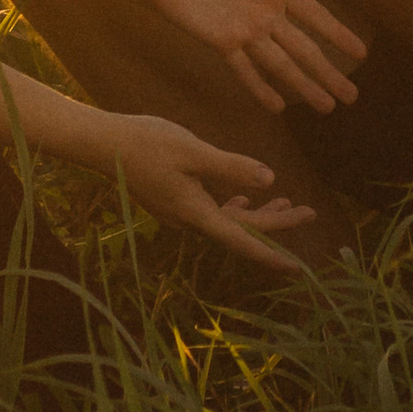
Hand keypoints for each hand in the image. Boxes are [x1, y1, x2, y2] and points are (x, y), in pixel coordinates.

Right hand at [105, 115, 321, 275]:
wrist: (103, 144)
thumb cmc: (147, 143)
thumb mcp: (193, 152)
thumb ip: (231, 167)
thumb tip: (270, 180)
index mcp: (196, 212)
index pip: (243, 240)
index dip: (273, 253)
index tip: (298, 268)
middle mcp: (189, 219)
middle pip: (241, 229)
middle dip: (275, 222)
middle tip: (309, 211)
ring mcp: (180, 212)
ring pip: (228, 220)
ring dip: (257, 213)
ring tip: (285, 202)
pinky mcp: (174, 200)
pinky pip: (212, 211)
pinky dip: (233, 205)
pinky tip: (243, 196)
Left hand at [144, 0, 366, 114]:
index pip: (314, 16)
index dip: (337, 34)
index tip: (360, 53)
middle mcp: (264, 13)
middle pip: (304, 49)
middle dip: (328, 72)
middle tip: (352, 97)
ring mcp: (243, 31)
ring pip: (280, 64)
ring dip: (304, 86)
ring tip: (327, 108)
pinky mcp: (220, 42)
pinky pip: (244, 69)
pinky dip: (260, 88)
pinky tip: (278, 107)